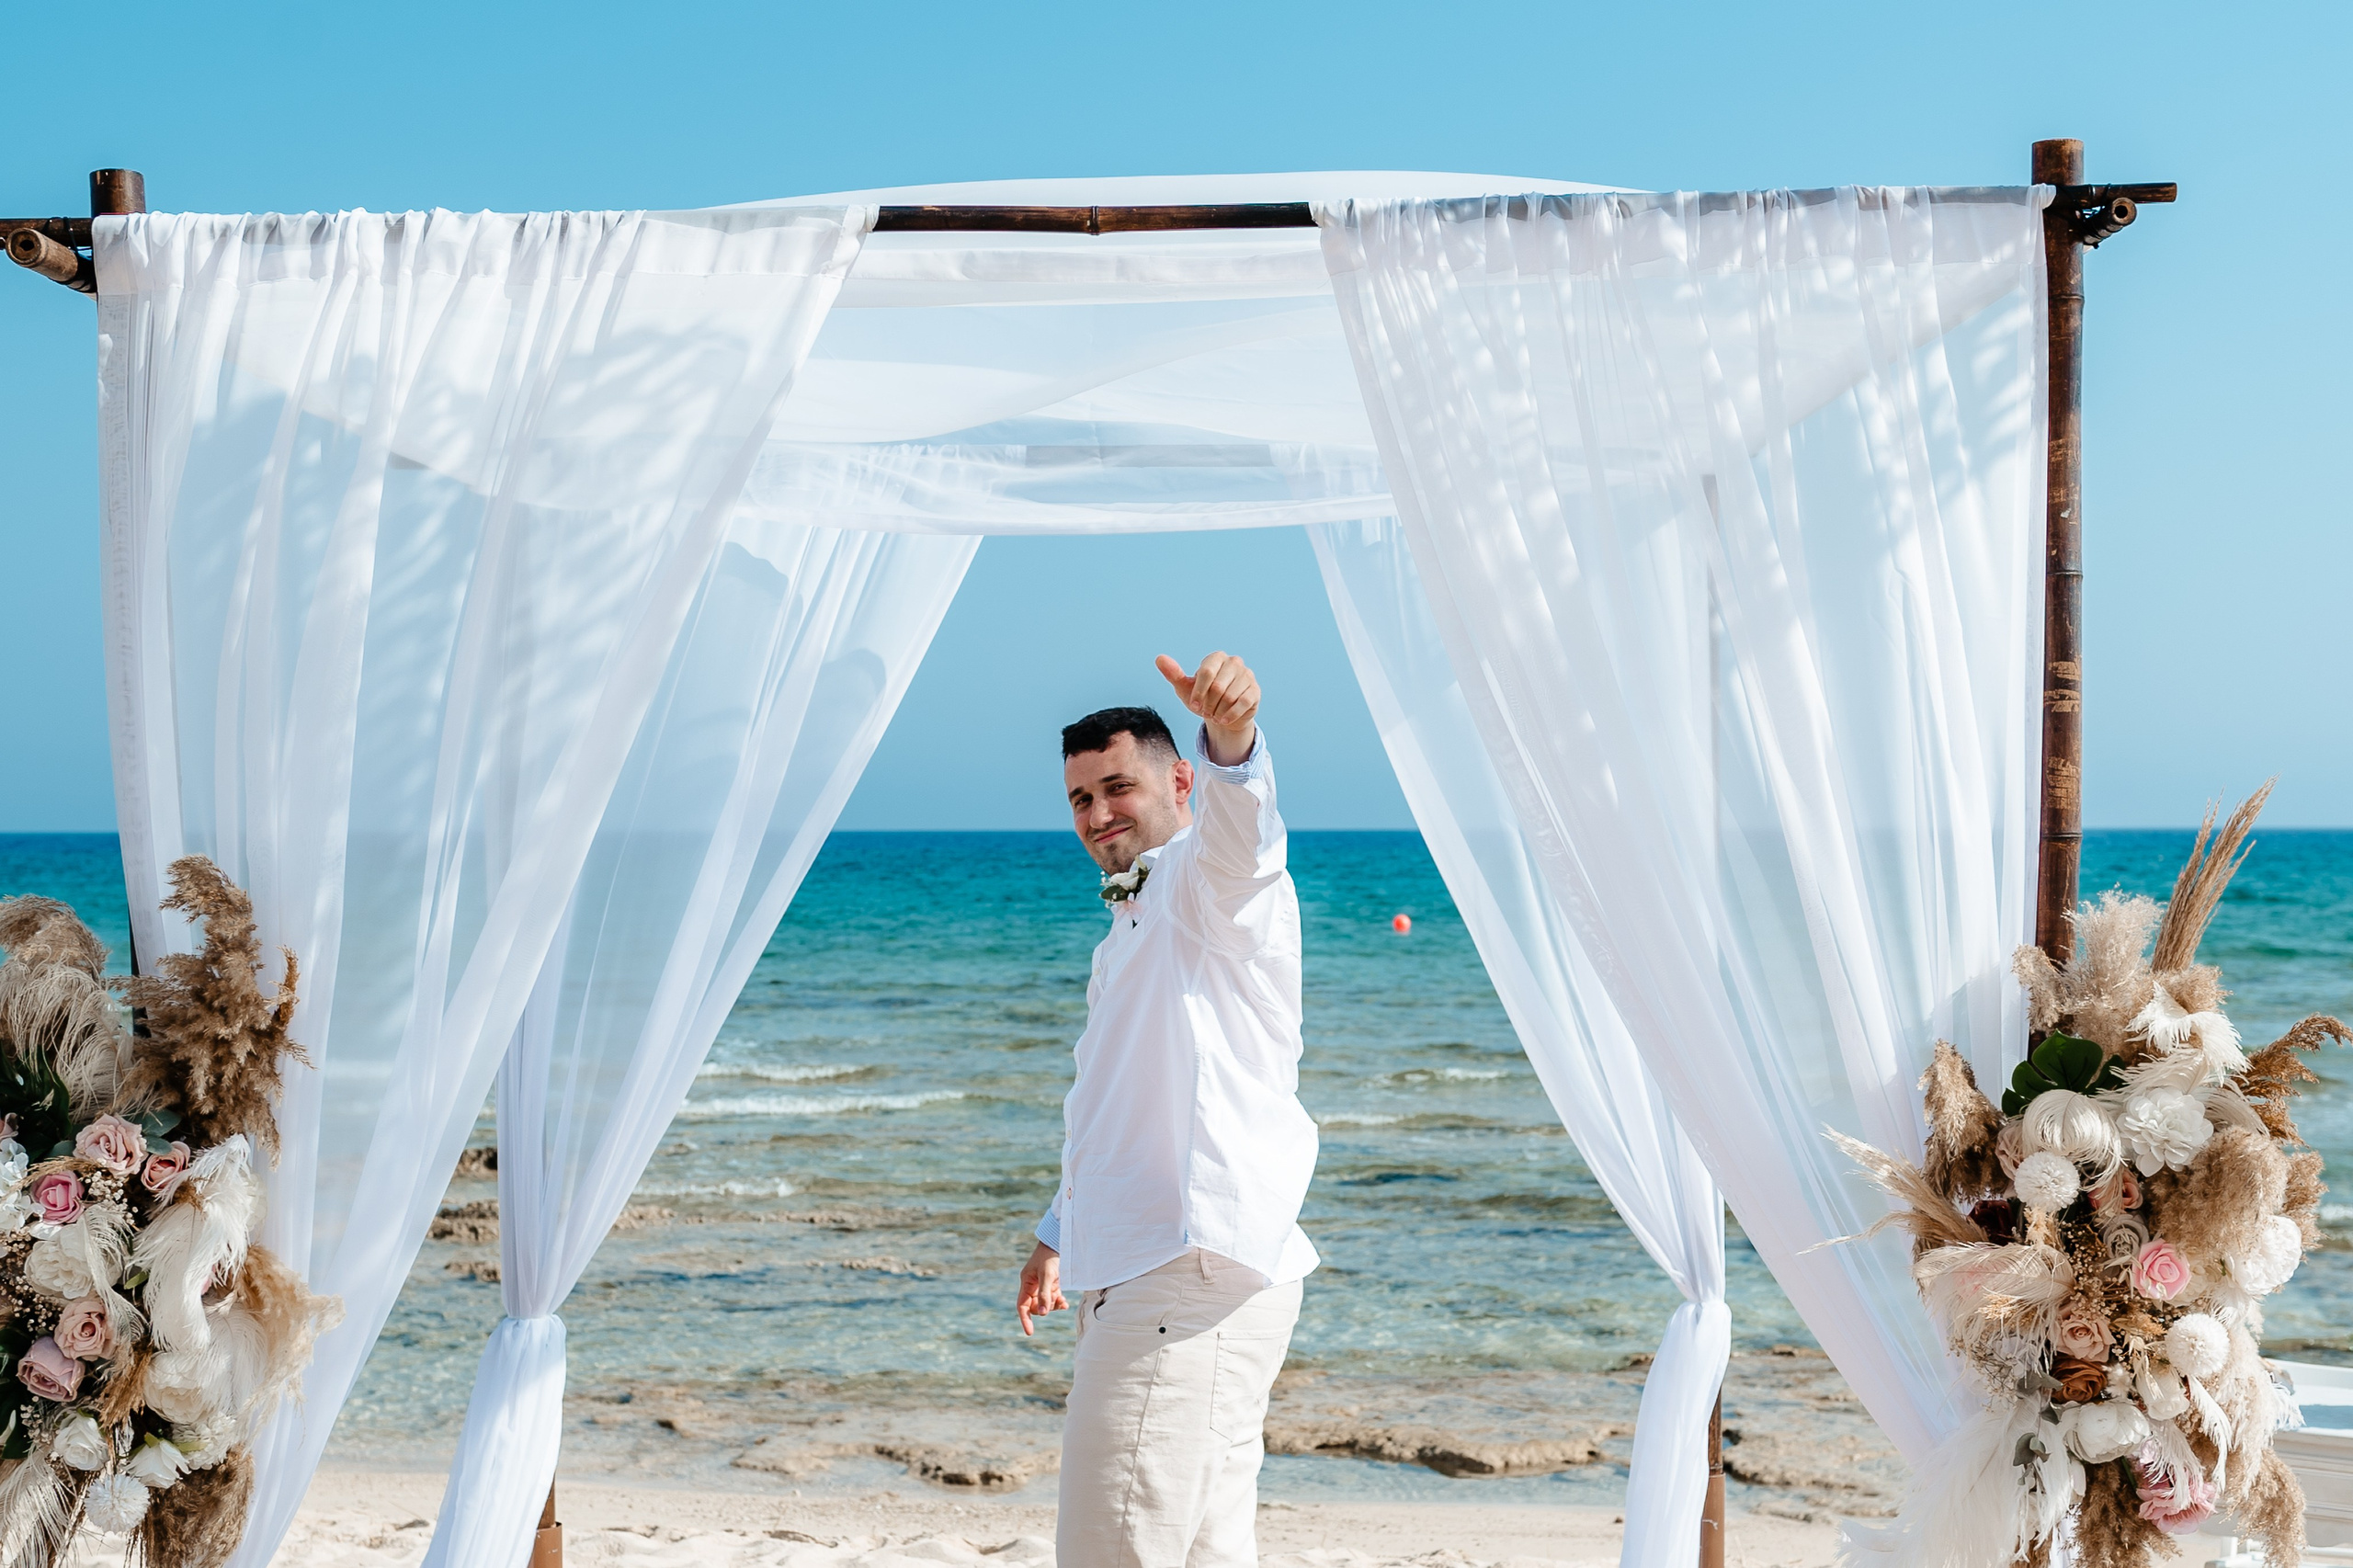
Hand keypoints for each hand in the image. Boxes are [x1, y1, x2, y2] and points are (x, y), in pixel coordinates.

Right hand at [1016, 1241, 1066, 1336]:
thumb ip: (1044, 1294)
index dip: (1025, 1319)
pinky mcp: (1053, 1283)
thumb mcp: (1047, 1275)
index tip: (1030, 1332)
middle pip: (1035, 1306)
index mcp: (1026, 1282)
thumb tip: (1042, 1314)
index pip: (1022, 1306)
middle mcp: (1033, 1285)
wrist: (1060, 1241)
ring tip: (1063, 1301)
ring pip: (1045, 1303)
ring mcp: (1043, 1285)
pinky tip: (1065, 1303)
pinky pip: (1053, 1298)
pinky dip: (1059, 1302)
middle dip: (1045, 1308)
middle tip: (1056, 1302)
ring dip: (1053, 1305)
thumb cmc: (1050, 1256)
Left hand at [1156, 652, 1258, 766]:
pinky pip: (1243, 703)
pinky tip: (1223, 719)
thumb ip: (1173, 674)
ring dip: (1218, 711)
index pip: (1206, 672)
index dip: (1198, 693)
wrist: (1221, 715)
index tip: (1194, 705)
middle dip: (1208, 704)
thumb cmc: (1203, 698)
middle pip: (1218, 687)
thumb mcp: (1186, 688)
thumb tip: (1159, 658)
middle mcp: (1234, 662)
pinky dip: (1230, 715)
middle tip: (1205, 711)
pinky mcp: (1255, 690)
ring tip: (1214, 715)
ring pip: (1230, 697)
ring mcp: (1247, 675)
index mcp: (1216, 658)